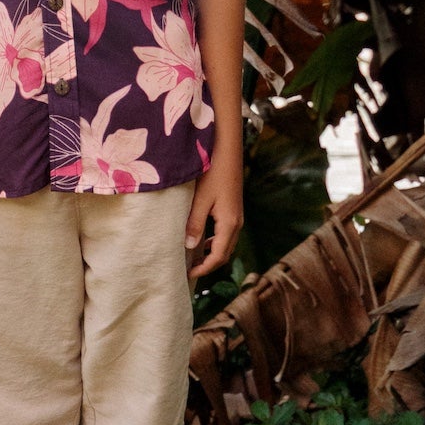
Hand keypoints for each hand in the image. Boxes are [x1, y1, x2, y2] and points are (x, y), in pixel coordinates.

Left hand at [185, 149, 242, 282]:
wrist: (227, 148)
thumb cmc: (213, 171)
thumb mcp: (200, 198)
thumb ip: (195, 223)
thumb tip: (190, 247)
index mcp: (229, 223)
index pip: (218, 256)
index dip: (203, 269)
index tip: (187, 275)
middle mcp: (236, 222)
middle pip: (224, 253)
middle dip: (208, 265)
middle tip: (188, 271)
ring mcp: (236, 216)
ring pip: (226, 244)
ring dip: (211, 254)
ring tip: (193, 259)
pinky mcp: (233, 209)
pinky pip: (225, 233)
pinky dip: (214, 242)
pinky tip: (201, 240)